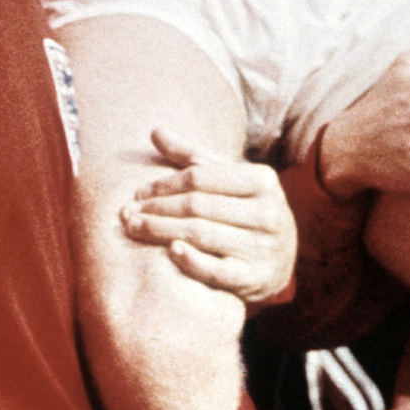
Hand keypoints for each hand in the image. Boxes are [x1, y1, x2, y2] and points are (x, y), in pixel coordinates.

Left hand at [120, 130, 299, 302]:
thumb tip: (155, 131)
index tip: (139, 192)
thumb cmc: (245, 210)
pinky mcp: (255, 278)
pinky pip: (217, 270)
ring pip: (202, 235)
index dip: (165, 184)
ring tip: (134, 228)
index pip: (200, 177)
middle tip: (127, 213)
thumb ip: (193, 156)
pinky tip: (170, 250)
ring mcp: (263, 248)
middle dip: (157, 208)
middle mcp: (268, 212)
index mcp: (262, 180)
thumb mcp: (229, 179)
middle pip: (198, 206)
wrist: (282, 259)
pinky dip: (192, 260)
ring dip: (161, 231)